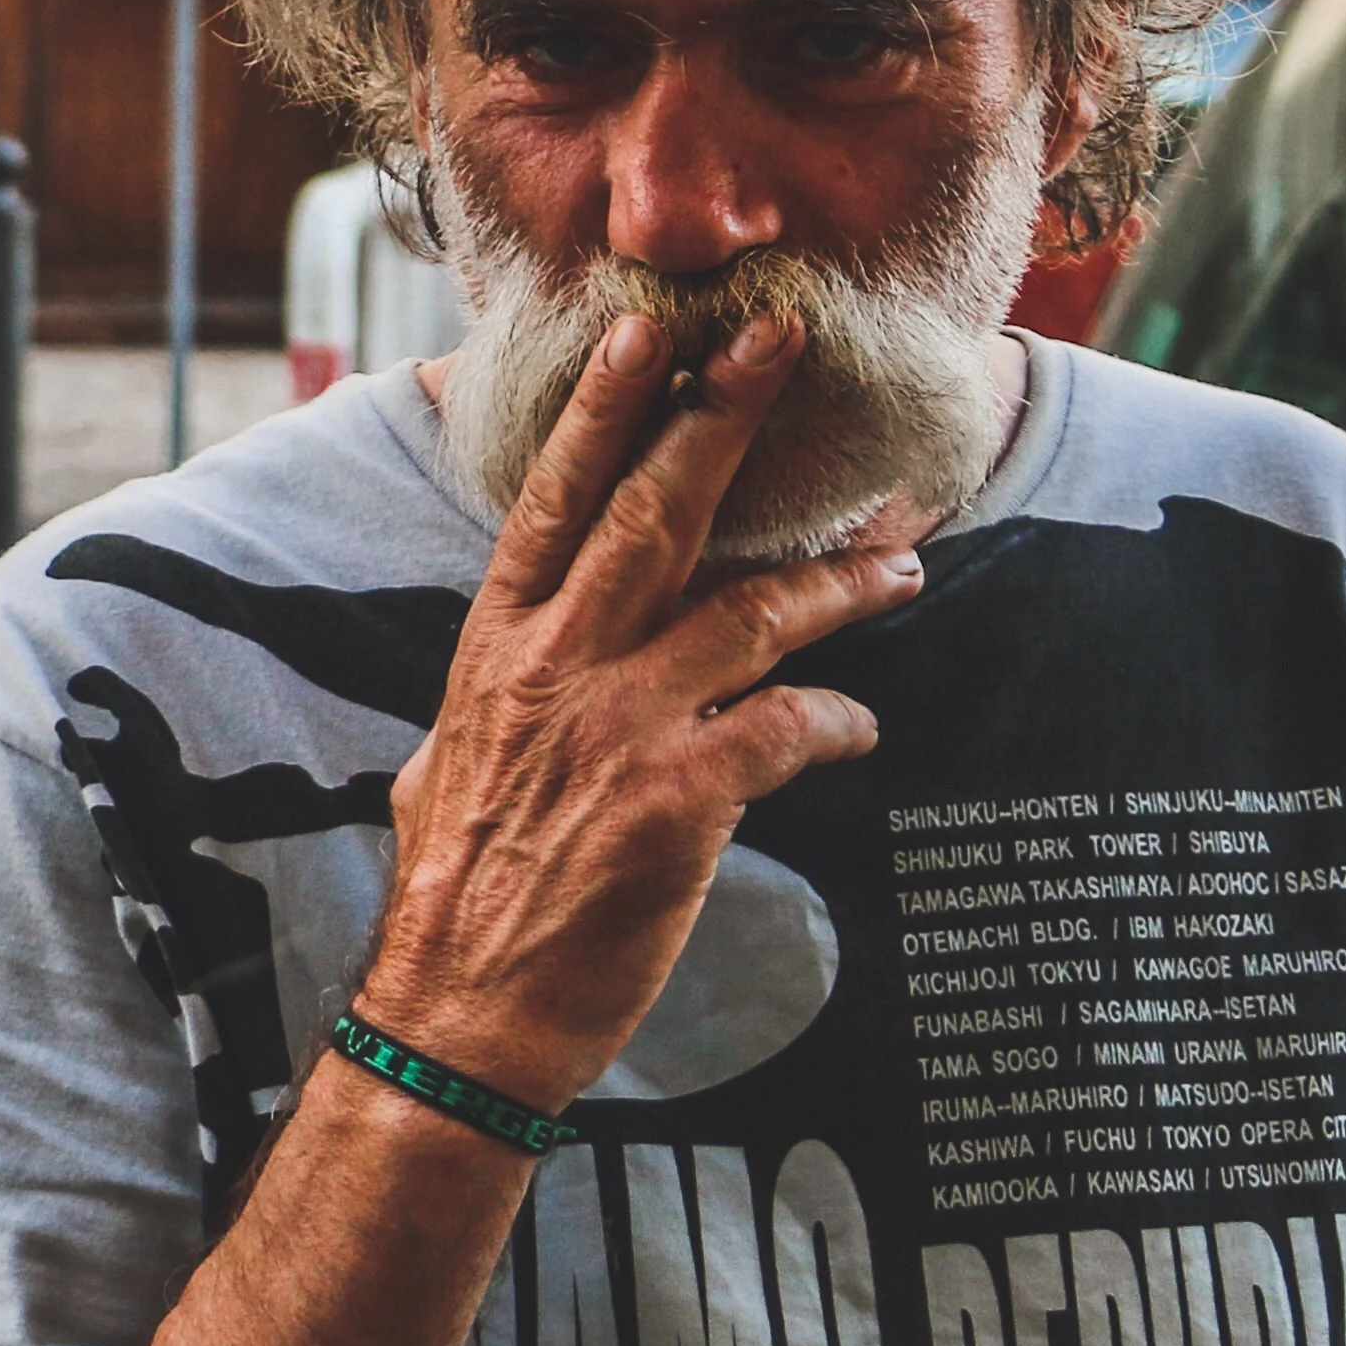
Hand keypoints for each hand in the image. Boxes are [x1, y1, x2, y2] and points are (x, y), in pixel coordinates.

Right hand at [356, 313, 922, 1115]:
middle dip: (721, 416)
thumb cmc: (455, 894)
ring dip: (836, 578)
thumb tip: (511, 671)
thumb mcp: (444, 762)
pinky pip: (786, 728)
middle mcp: (554, 666)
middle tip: (781, 339)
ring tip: (901, 559)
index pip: (552, 500)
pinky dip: (835, 719)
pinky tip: (861, 724)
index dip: (602, 409)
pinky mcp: (676, 801)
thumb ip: (495, 696)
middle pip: (652, 511)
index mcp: (497, 646)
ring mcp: (616, 727)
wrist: (460, 1015)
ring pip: (750, 611)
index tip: (645, 331)